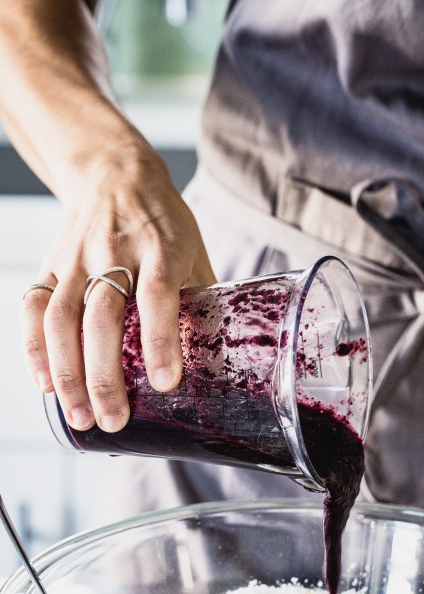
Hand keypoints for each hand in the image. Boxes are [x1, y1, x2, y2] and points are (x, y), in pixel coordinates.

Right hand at [20, 147, 215, 432]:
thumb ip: (201, 302)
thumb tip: (219, 364)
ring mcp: (76, 259)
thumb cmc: (164, 225)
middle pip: (103, 315)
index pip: (158, 294)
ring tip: (81, 417)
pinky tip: (44, 383)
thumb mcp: (194, 253)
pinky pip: (33, 306)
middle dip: (105, 374)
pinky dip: (33, 347)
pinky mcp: (49, 265)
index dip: (160, 340)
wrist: (114, 174)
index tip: (165, 383)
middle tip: (115, 420)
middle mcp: (114, 252)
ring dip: (68, 372)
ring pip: (62, 317)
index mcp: (161, 247)